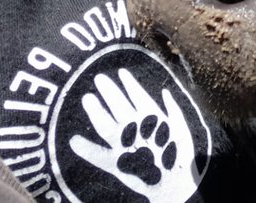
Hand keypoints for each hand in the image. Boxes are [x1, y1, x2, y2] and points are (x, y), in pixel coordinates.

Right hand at [69, 68, 199, 201]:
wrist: (176, 183)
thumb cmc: (180, 155)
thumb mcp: (181, 130)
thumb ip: (173, 111)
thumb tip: (164, 91)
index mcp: (150, 118)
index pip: (138, 97)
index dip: (130, 84)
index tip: (120, 71)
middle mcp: (135, 128)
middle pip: (120, 107)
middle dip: (110, 93)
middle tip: (99, 78)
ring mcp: (125, 145)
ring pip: (109, 126)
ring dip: (98, 113)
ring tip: (88, 98)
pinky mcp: (118, 164)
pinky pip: (100, 157)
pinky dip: (87, 150)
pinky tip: (74, 141)